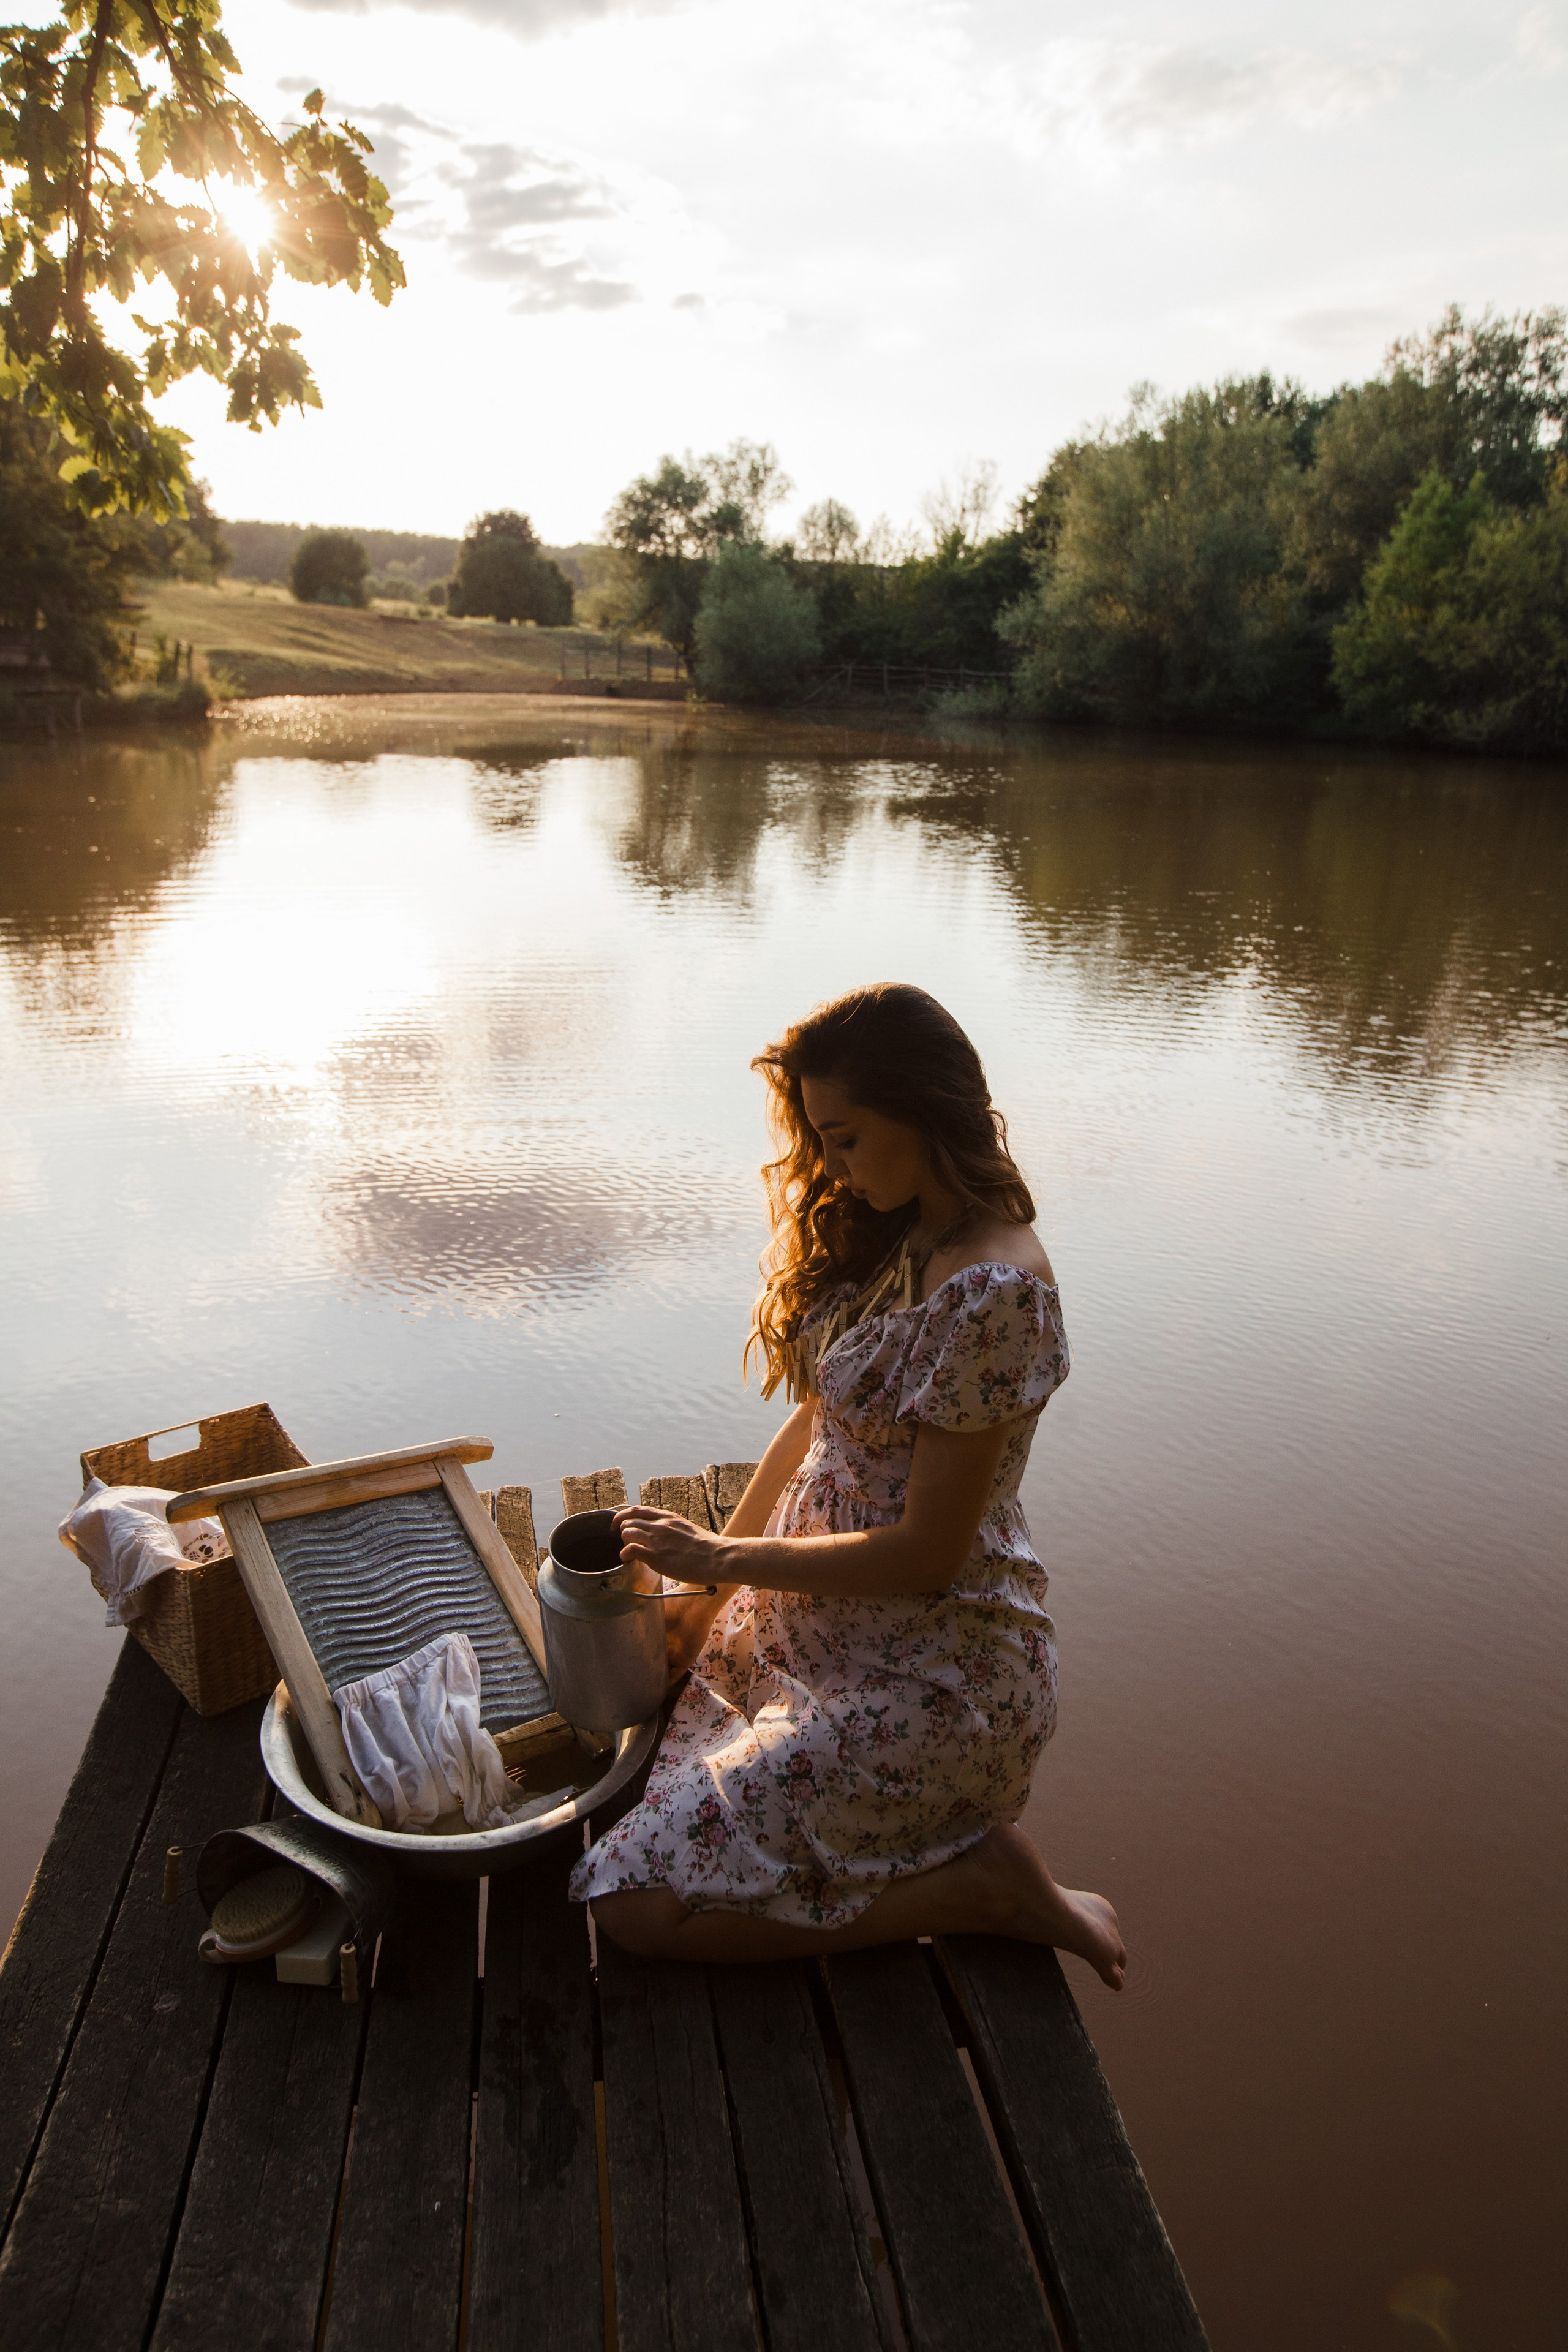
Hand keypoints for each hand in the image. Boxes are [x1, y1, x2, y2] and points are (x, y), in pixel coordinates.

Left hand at [613, 1505, 728, 1587]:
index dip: (622, 1515)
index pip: (637, 1509)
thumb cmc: (707, 1548)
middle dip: (622, 1531)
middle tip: (623, 1541)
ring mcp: (657, 1539)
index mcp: (668, 1517)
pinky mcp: (655, 1555)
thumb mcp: (688, 1529)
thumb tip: (668, 1537)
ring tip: (629, 1551)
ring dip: (624, 1542)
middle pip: (628, 1520)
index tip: (618, 1523)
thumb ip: (673, 1530)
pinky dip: (624, 1554)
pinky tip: (628, 1560)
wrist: (717, 1557)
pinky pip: (630, 1549)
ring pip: (627, 1532)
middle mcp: (660, 1525)